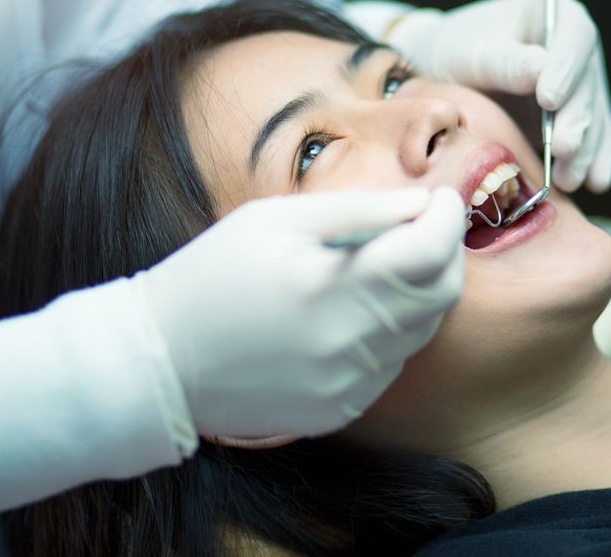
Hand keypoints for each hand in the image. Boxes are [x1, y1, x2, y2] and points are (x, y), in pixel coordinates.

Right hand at [134, 187, 464, 437]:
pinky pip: (392, 364)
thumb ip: (356, 210)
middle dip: (445, 253)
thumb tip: (420, 205)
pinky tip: (354, 311)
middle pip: (440, 296)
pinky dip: (391, 331)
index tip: (441, 199)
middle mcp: (346, 344)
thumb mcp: (274, 220)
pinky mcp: (339, 410)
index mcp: (327, 286)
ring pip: (421, 332)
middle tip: (424, 228)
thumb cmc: (211, 275)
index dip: (448, 219)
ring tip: (382, 265)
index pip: (429, 253)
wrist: (161, 362)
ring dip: (418, 292)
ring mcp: (346, 385)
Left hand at [387, 0, 610, 192]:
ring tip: (570, 178)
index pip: (575, 37)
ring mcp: (580, 83)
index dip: (567, 69)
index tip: (548, 99)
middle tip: (563, 148)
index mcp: (555, 13)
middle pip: (588, 83)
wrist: (447, 74)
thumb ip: (505, 62)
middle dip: (576, 120)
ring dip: (585, 150)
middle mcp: (576, 47)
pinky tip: (596, 182)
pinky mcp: (576, 115)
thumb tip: (541, 69)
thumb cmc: (457, 52)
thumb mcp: (473, 52)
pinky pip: (594, 137)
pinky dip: (594, 161)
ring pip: (593, 116)